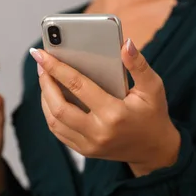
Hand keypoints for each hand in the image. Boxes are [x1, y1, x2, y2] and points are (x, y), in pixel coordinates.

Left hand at [31, 39, 180, 176]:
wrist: (155, 150)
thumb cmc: (153, 114)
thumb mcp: (153, 87)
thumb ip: (138, 65)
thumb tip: (125, 44)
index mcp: (114, 114)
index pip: (78, 86)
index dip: (57, 67)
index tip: (40, 53)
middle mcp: (98, 132)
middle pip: (59, 106)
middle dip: (45, 82)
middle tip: (41, 63)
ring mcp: (89, 145)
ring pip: (54, 121)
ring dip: (44, 98)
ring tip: (45, 77)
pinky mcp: (85, 151)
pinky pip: (59, 132)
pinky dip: (50, 113)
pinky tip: (51, 97)